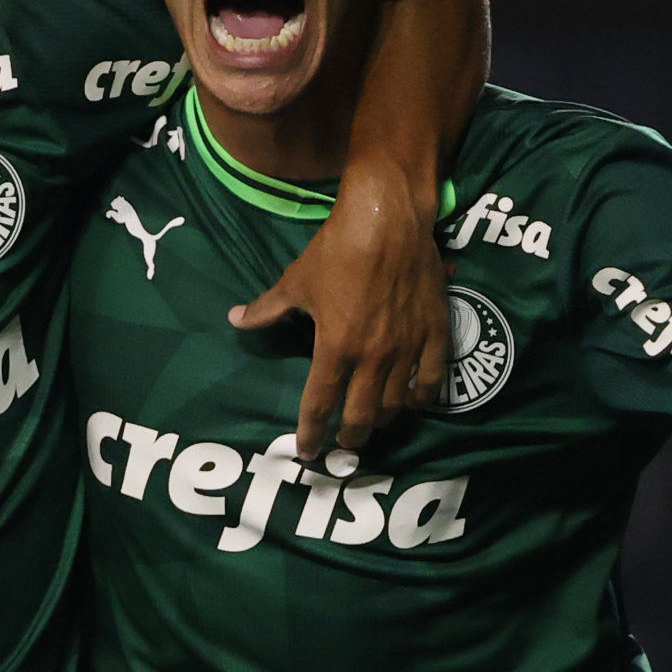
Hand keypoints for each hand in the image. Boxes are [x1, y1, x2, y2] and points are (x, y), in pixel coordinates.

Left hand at [232, 159, 445, 458]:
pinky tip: (413, 403)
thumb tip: (235, 320)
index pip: (320, 403)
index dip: (311, 431)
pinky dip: (421, 398)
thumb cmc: (337, 249)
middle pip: (362, 415)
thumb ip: (268, 309)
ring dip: (383, 420)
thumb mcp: (296, 281)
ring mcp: (408, 347)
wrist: (388, 220)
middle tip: (344, 445)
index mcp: (336, 347)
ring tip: (374, 425)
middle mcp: (373, 356)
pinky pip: (432, 380)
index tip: (306, 451)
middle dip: (350, 437)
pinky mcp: (435, 333)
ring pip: (397, 404)